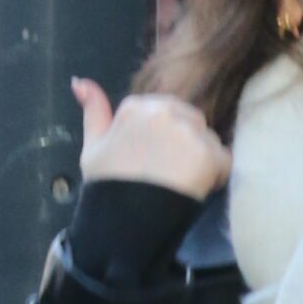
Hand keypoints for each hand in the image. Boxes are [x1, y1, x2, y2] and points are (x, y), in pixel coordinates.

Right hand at [70, 77, 231, 199]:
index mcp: (135, 106)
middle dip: (186, 146)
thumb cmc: (107, 188)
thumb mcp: (92, 146)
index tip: (155, 163)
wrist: (124, 222)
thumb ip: (93, 110)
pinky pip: (223, 159)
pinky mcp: (206, 153)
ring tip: (182, 184)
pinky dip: (216, 176)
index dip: (164, 141)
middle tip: (171, 176)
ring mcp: (185, 131)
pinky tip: (196, 190)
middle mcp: (162, 110)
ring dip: (202, 159)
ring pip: (207, 138)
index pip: (164, 113)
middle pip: (190, 121)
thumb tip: (79, 81)